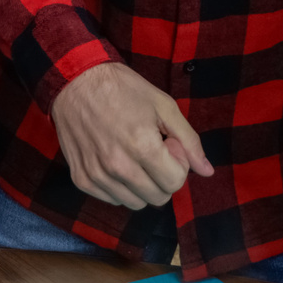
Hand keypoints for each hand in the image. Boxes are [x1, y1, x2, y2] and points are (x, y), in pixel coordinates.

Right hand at [48, 62, 213, 209]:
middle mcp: (118, 167)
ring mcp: (97, 176)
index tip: (167, 144)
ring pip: (135, 203)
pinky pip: (112, 199)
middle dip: (163, 177)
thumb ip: (189, 140)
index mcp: (142, 147)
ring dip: (142, 185)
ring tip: (133, 155)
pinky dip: (120, 187)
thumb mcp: (163, 105)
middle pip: (157, 197)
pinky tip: (116, 160)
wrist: (76, 80)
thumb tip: (207, 171)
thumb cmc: (123, 88)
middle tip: (153, 150)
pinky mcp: (81, 179)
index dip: (178, 164)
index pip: (175, 183)